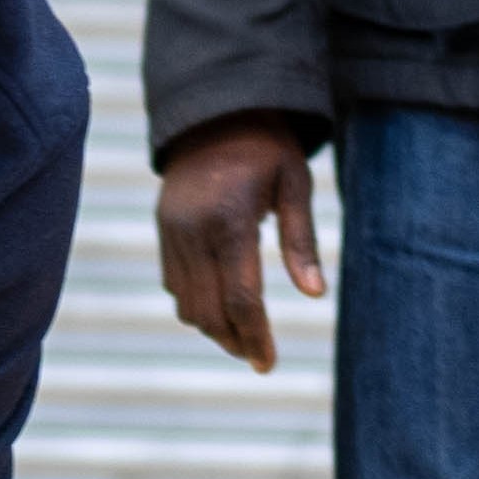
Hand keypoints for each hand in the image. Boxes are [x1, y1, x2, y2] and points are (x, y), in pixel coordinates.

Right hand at [157, 116, 323, 372]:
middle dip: (234, 340)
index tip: (267, 364)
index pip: (240, 298)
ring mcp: (171, 232)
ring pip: (186, 305)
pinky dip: (196, 305)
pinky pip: (174, 285)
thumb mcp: (296, 184)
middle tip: (260, 357)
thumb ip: (302, 241)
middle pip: (208, 311)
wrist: (214, 113)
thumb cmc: (267, 149)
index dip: (255, 337)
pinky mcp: (163, 231)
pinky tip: (222, 307)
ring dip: (214, 328)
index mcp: (229, 220)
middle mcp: (192, 230)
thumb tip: (315, 295)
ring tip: (244, 337)